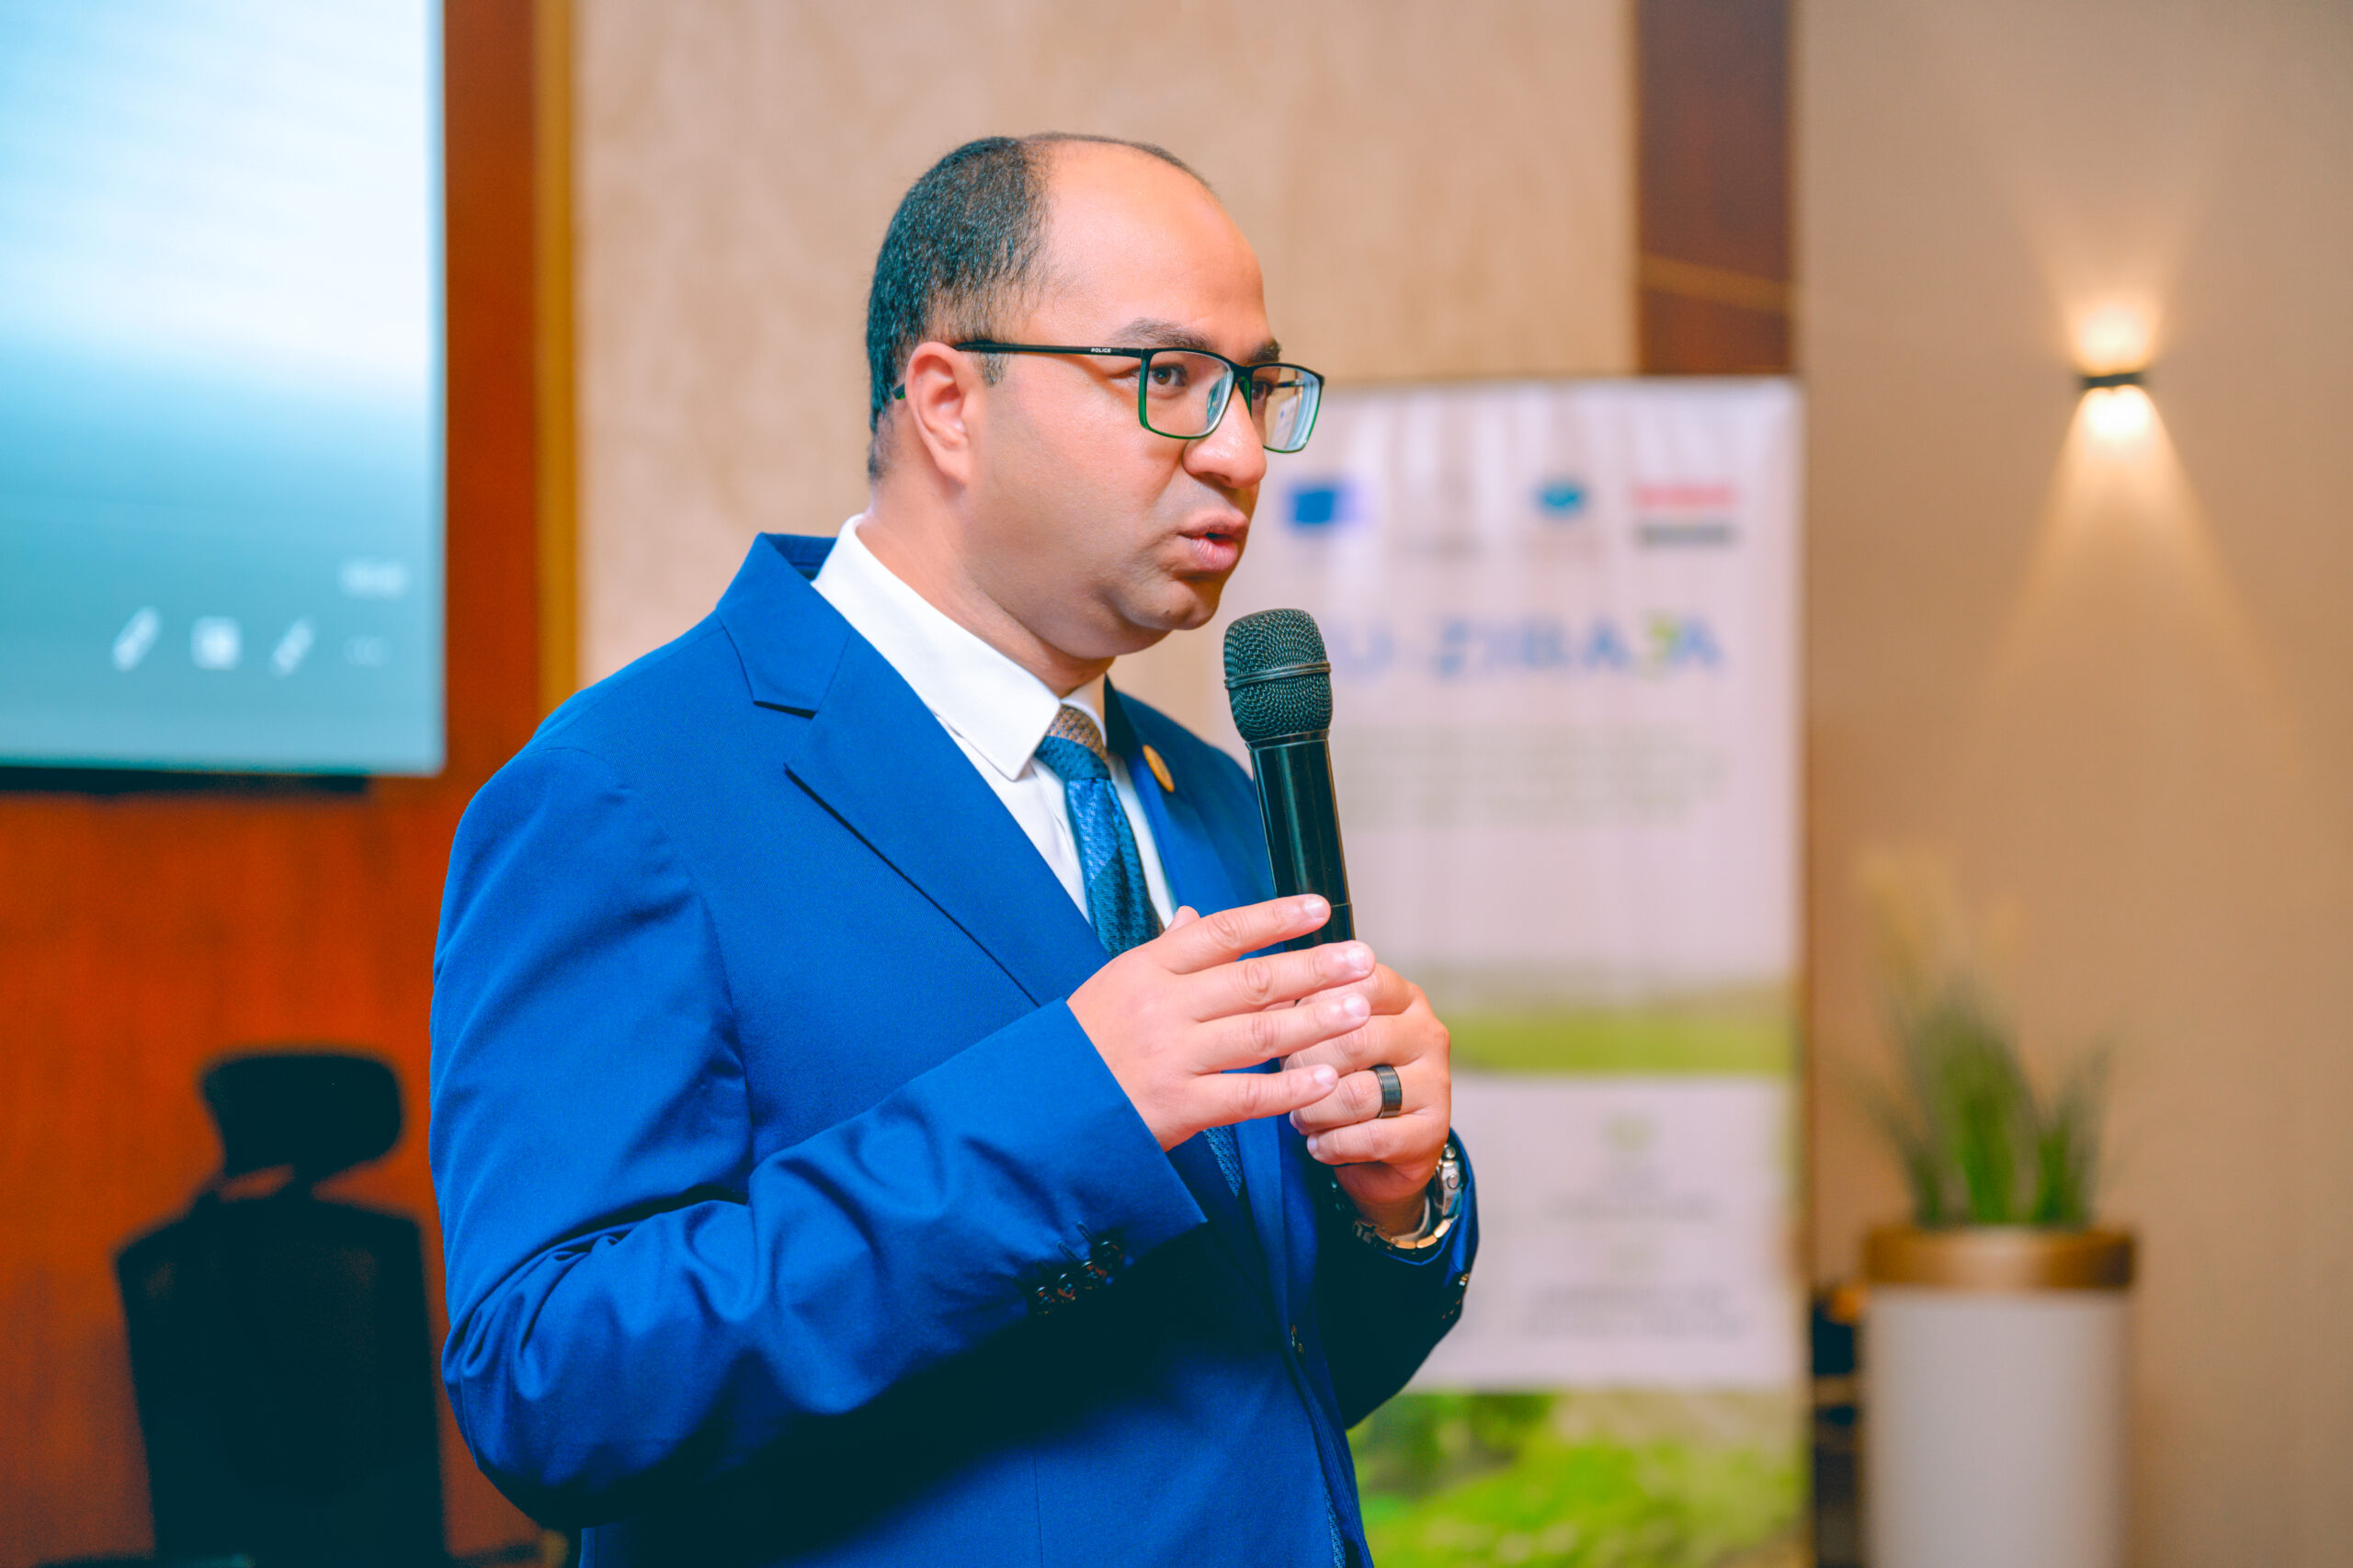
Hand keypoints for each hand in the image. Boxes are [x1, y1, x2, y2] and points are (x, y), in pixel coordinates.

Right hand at [1068, 896, 1378, 1151]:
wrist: (1039, 1109)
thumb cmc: (1082, 1044)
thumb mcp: (1114, 984)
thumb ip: (1164, 952)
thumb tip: (1196, 914)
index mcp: (1147, 968)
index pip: (1221, 932)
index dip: (1273, 918)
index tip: (1317, 907)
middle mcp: (1162, 1007)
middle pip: (1251, 979)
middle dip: (1313, 967)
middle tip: (1361, 960)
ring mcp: (1171, 1057)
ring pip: (1258, 1032)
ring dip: (1315, 1019)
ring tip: (1359, 1009)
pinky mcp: (1178, 1107)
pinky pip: (1246, 1095)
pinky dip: (1290, 1086)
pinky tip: (1326, 1078)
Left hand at [1283, 963, 1451, 1235]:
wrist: (1384, 1152)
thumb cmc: (1347, 1078)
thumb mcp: (1330, 1034)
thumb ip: (1306, 1009)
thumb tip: (1263, 992)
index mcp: (1404, 997)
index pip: (1361, 981)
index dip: (1313, 1005)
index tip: (1285, 1026)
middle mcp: (1427, 1033)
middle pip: (1354, 1038)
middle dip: (1304, 1065)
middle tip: (1285, 1082)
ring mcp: (1437, 1083)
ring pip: (1357, 1094)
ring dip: (1314, 1112)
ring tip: (1301, 1118)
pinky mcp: (1433, 1132)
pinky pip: (1370, 1138)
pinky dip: (1332, 1145)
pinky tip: (1320, 1145)